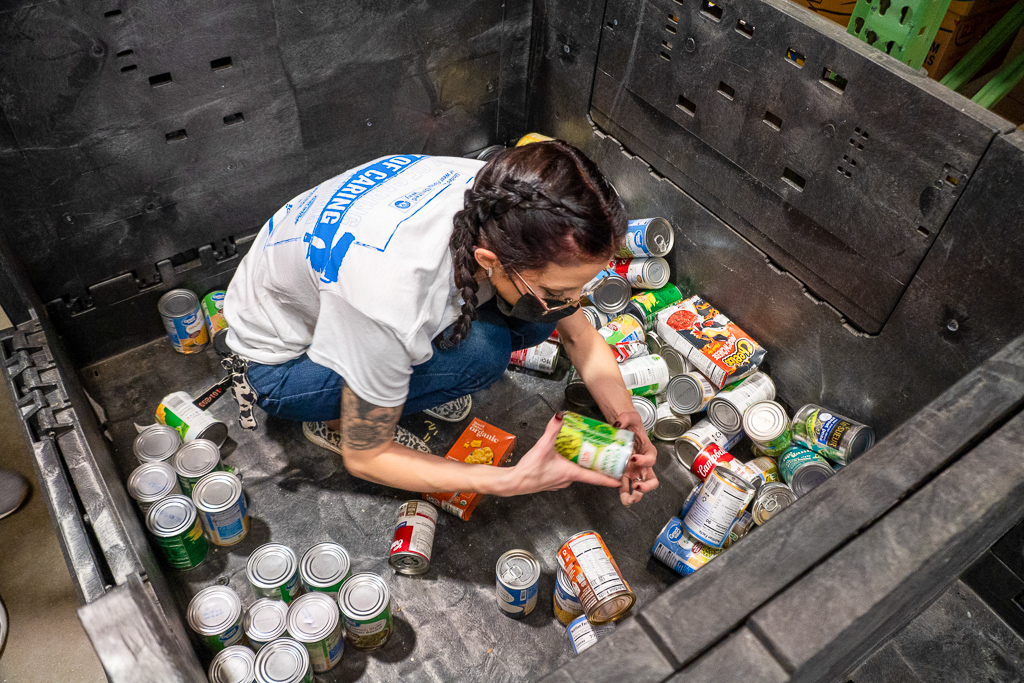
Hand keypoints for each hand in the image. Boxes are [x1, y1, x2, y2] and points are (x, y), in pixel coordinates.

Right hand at [502, 413, 621, 495]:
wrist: (514, 482)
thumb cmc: (529, 471)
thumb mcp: (543, 447)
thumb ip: (552, 430)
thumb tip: (560, 416)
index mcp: (571, 473)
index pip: (596, 478)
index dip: (610, 479)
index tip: (621, 480)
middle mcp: (568, 480)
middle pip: (589, 474)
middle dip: (598, 466)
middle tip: (607, 458)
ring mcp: (560, 482)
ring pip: (577, 473)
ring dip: (584, 465)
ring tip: (588, 453)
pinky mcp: (553, 481)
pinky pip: (567, 473)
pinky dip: (571, 466)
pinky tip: (566, 457)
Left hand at [611, 410, 659, 506]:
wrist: (622, 427)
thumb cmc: (630, 423)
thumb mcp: (630, 416)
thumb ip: (625, 417)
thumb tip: (619, 422)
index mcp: (648, 451)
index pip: (651, 459)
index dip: (644, 461)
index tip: (634, 458)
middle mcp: (643, 464)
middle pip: (651, 479)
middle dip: (646, 486)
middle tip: (637, 486)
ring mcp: (634, 470)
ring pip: (640, 486)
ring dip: (635, 495)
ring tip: (628, 501)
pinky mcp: (624, 473)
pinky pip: (626, 485)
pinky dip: (624, 492)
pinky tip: (621, 497)